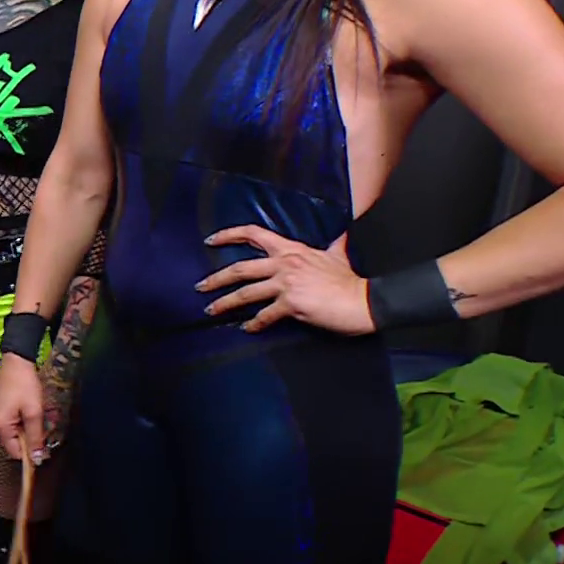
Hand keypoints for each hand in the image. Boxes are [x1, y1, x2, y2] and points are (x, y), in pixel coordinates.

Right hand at [0, 355, 48, 463]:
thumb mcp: (34, 412)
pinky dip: (23, 421)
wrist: (16, 360)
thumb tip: (37, 459)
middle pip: (14, 443)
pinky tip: (32, 410)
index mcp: (0, 426)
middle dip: (32, 438)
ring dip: (29, 428)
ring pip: (14, 433)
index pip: (15, 452)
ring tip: (40, 415)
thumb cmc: (25, 385)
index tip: (46, 448)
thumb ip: (36, 437)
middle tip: (46, 427)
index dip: (31, 453)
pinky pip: (11, 423)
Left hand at [196, 228, 371, 334]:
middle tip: (200, 287)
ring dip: (225, 303)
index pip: (254, 234)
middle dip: (216, 278)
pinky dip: (253, 324)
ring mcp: (286, 284)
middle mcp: (285, 263)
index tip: (210, 241)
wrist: (364, 300)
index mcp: (292, 250)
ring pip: (247, 293)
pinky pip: (265, 316)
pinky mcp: (291, 304)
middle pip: (241, 268)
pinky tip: (246, 329)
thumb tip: (341, 235)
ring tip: (211, 310)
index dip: (229, 235)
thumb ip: (333, 245)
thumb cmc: (349, 280)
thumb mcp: (339, 254)